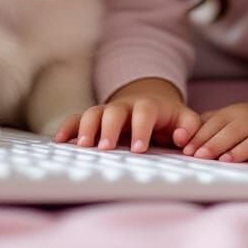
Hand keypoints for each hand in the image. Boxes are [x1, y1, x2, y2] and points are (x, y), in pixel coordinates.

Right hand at [53, 77, 200, 152]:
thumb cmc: (166, 116)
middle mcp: (125, 107)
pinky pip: (77, 118)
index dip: (141, 129)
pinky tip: (59, 141)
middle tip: (106, 148)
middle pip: (114, 112)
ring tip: (83, 147)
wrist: (149, 98)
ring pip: (93, 113)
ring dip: (86, 128)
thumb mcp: (183, 118)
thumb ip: (189, 126)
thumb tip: (184, 138)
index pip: (144, 113)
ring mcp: (107, 111)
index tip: (139, 148)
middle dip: (109, 129)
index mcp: (148, 107)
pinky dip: (68, 127)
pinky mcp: (94, 118)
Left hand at [183, 96, 247, 162]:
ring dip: (232, 147)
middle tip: (198, 156)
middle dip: (212, 142)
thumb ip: (208, 126)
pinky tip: (246, 161)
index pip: (213, 122)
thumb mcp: (230, 119)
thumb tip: (181, 139)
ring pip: (246, 134)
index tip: (186, 149)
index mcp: (232, 113)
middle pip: (227, 128)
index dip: (199, 136)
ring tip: (220, 160)